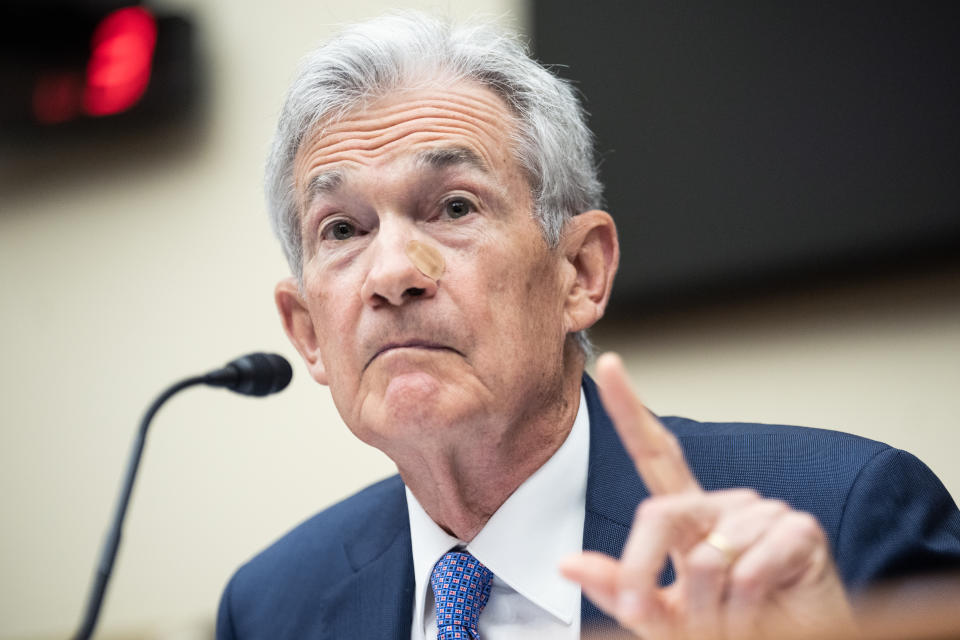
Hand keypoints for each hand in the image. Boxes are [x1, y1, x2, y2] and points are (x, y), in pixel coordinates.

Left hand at [561, 353, 857, 638]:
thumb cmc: (732, 627)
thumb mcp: (665, 615)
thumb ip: (621, 587)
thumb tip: (567, 564)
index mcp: (689, 515)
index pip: (655, 454)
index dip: (629, 409)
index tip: (609, 363)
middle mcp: (724, 503)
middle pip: (659, 515)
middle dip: (646, 573)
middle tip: (680, 622)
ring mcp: (763, 512)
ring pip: (705, 557)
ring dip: (713, 606)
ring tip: (738, 615)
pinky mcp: (800, 531)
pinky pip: (749, 570)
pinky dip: (747, 606)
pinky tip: (765, 607)